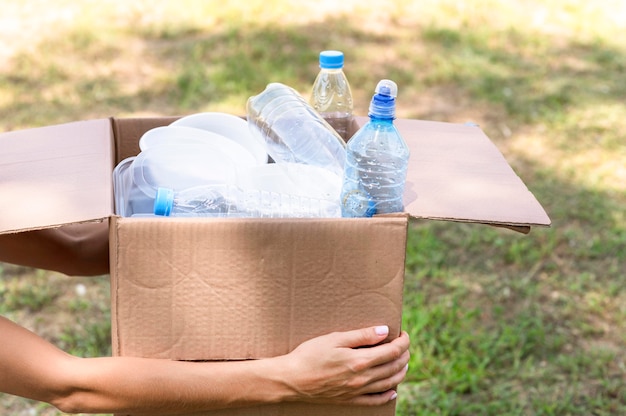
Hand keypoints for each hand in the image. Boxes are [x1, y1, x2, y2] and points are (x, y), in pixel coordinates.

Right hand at [277, 326, 409, 405]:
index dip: (402, 342)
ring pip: (389, 383)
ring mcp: (357, 392)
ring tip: (403, 363)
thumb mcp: (334, 339)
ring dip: (400, 372)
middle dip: (404, 355)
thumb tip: (385, 331)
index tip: (403, 334)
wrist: (291, 380)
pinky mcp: (350, 400)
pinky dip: (388, 395)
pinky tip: (392, 390)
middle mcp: (362, 379)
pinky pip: (375, 401)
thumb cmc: (309, 355)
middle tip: (404, 346)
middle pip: (394, 367)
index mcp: (360, 361)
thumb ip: (362, 336)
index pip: (392, 351)